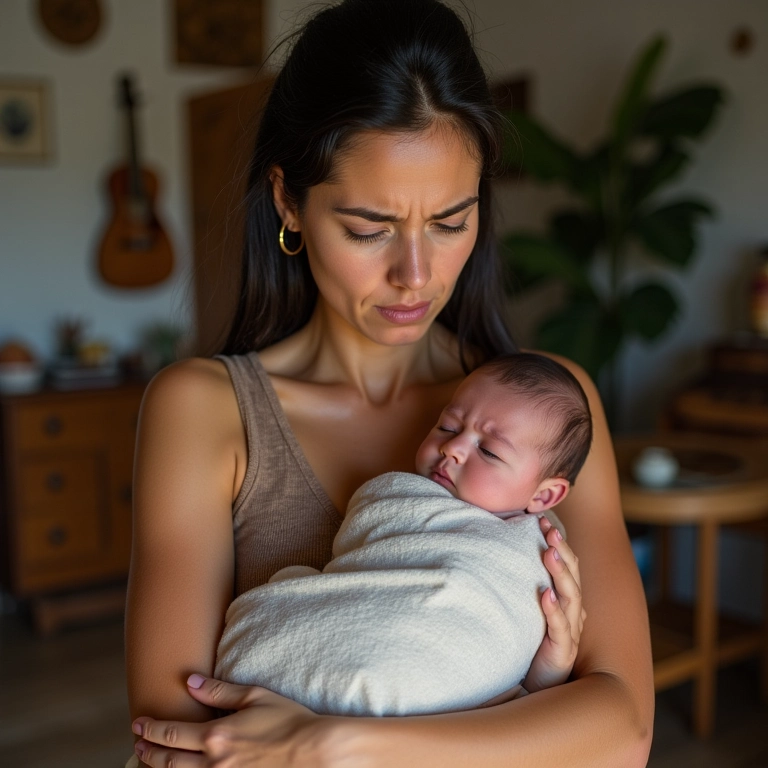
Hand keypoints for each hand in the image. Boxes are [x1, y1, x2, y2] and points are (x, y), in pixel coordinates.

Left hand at [132, 675, 329, 766]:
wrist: (316, 753)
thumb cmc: (289, 720)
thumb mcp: (255, 697)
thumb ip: (220, 691)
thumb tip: (190, 682)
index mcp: (216, 735)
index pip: (171, 733)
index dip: (151, 729)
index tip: (138, 724)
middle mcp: (213, 764)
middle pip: (169, 762)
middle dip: (149, 752)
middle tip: (137, 745)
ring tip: (149, 763)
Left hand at [523, 516, 585, 692]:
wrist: (538, 687)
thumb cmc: (531, 644)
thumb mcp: (527, 611)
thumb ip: (523, 586)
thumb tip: (500, 553)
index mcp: (566, 600)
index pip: (566, 565)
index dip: (558, 543)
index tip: (542, 519)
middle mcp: (572, 612)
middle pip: (572, 575)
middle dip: (561, 550)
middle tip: (548, 528)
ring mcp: (570, 631)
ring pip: (571, 597)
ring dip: (560, 573)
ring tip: (549, 552)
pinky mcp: (562, 651)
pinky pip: (560, 628)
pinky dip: (553, 610)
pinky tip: (545, 595)